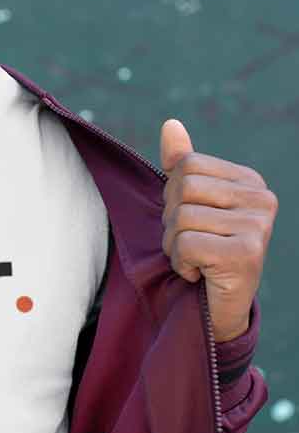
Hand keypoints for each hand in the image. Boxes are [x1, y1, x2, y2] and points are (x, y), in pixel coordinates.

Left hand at [159, 119, 277, 342]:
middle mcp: (261, 199)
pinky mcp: (247, 253)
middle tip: (191, 245)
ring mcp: (258, 226)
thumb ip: (181, 166)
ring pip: (182, 218)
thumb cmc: (202, 252)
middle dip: (171, 222)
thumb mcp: (190, 205)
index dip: (172, 197)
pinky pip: (187, 245)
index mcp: (248, 181)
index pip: (186, 166)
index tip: (191, 222)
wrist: (218, 308)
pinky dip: (182, 264)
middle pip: (182, 188)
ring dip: (175, 247)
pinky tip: (200, 274)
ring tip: (196, 260)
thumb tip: (171, 124)